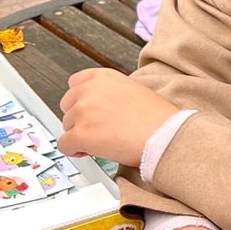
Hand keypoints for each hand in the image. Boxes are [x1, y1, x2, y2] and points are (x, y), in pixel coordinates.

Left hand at [58, 68, 178, 168]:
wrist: (165, 136)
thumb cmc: (158, 119)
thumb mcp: (134, 91)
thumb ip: (111, 94)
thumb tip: (102, 107)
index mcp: (103, 77)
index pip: (75, 84)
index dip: (81, 102)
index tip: (88, 112)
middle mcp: (89, 90)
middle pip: (67, 106)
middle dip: (79, 119)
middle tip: (98, 130)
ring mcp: (83, 112)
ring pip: (67, 127)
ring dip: (80, 136)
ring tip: (102, 142)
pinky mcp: (81, 134)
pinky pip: (65, 146)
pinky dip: (75, 151)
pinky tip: (92, 152)